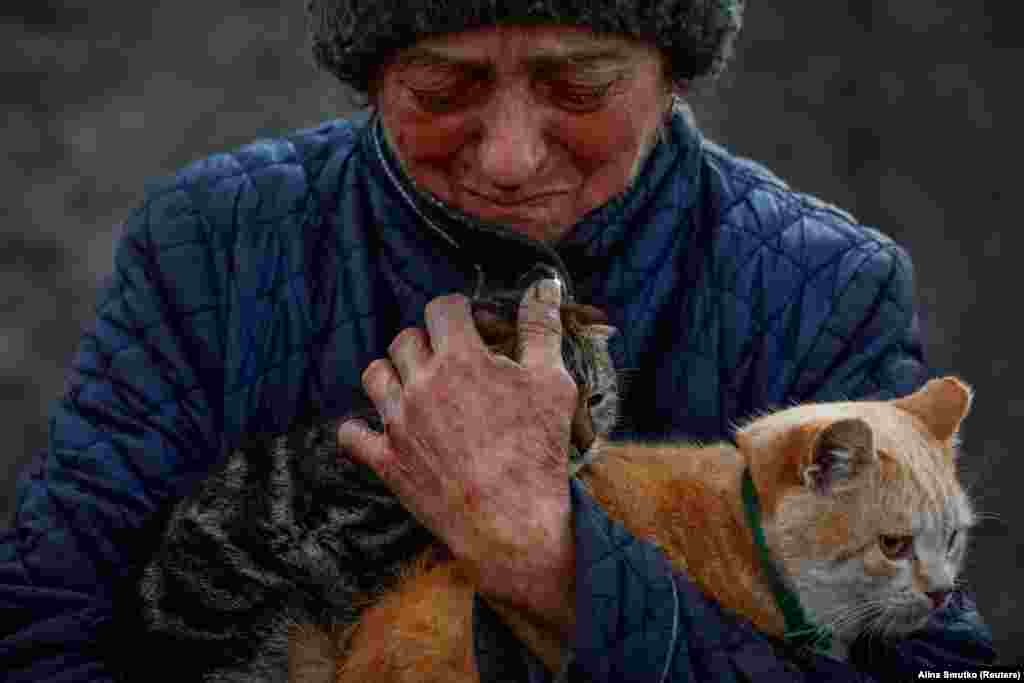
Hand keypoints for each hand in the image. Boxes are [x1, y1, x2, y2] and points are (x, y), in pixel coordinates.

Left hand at [338, 279, 576, 632]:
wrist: (512, 523)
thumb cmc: (538, 451)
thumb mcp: (552, 382)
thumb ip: (542, 328)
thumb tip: (544, 284)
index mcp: (459, 358)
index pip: (441, 308)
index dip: (458, 312)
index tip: (471, 327)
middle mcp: (420, 383)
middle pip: (405, 339)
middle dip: (427, 342)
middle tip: (450, 361)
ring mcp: (398, 422)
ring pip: (374, 375)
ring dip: (394, 373)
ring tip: (417, 387)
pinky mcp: (386, 460)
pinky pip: (352, 433)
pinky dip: (360, 428)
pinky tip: (379, 427)